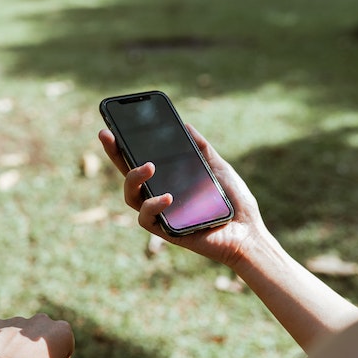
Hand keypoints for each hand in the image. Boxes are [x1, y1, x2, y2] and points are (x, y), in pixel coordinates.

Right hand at [99, 124, 267, 266]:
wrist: (249, 232)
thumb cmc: (234, 203)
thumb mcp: (218, 168)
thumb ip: (202, 149)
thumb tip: (186, 126)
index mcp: (168, 181)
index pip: (139, 161)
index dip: (122, 146)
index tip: (110, 127)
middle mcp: (159, 196)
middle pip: (127, 175)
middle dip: (113, 154)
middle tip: (108, 136)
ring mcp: (160, 214)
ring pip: (130, 196)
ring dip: (133, 178)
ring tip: (149, 166)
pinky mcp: (165, 231)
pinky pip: (146, 218)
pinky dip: (153, 205)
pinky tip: (168, 197)